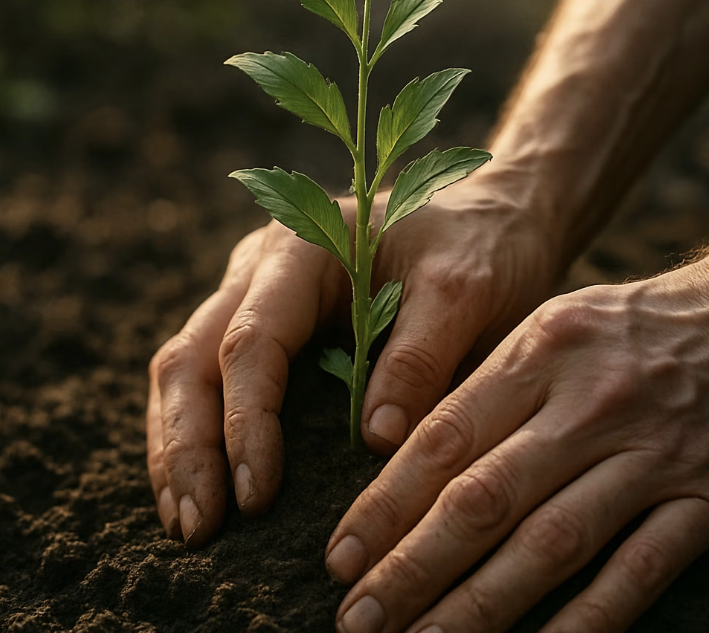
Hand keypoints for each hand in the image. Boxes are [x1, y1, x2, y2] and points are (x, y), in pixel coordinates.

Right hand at [146, 168, 556, 545]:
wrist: (490, 219)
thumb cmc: (479, 247)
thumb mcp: (463, 291)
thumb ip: (419, 355)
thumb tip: (373, 440)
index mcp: (304, 246)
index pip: (254, 340)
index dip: (246, 421)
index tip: (257, 496)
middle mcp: (264, 265)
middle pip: (196, 354)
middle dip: (189, 445)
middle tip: (197, 527)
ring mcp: (258, 289)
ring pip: (189, 365)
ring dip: (181, 444)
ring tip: (189, 521)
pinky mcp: (270, 319)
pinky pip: (212, 373)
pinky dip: (203, 430)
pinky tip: (206, 483)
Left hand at [328, 242, 708, 632]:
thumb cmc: (625, 325)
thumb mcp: (550, 327)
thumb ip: (490, 386)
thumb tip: (412, 451)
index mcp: (540, 353)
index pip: (446, 437)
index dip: (387, 503)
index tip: (341, 554)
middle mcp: (587, 405)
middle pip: (486, 499)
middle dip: (414, 567)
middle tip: (356, 618)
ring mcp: (649, 456)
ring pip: (551, 544)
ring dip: (480, 606)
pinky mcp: (704, 500)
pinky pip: (637, 572)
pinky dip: (584, 621)